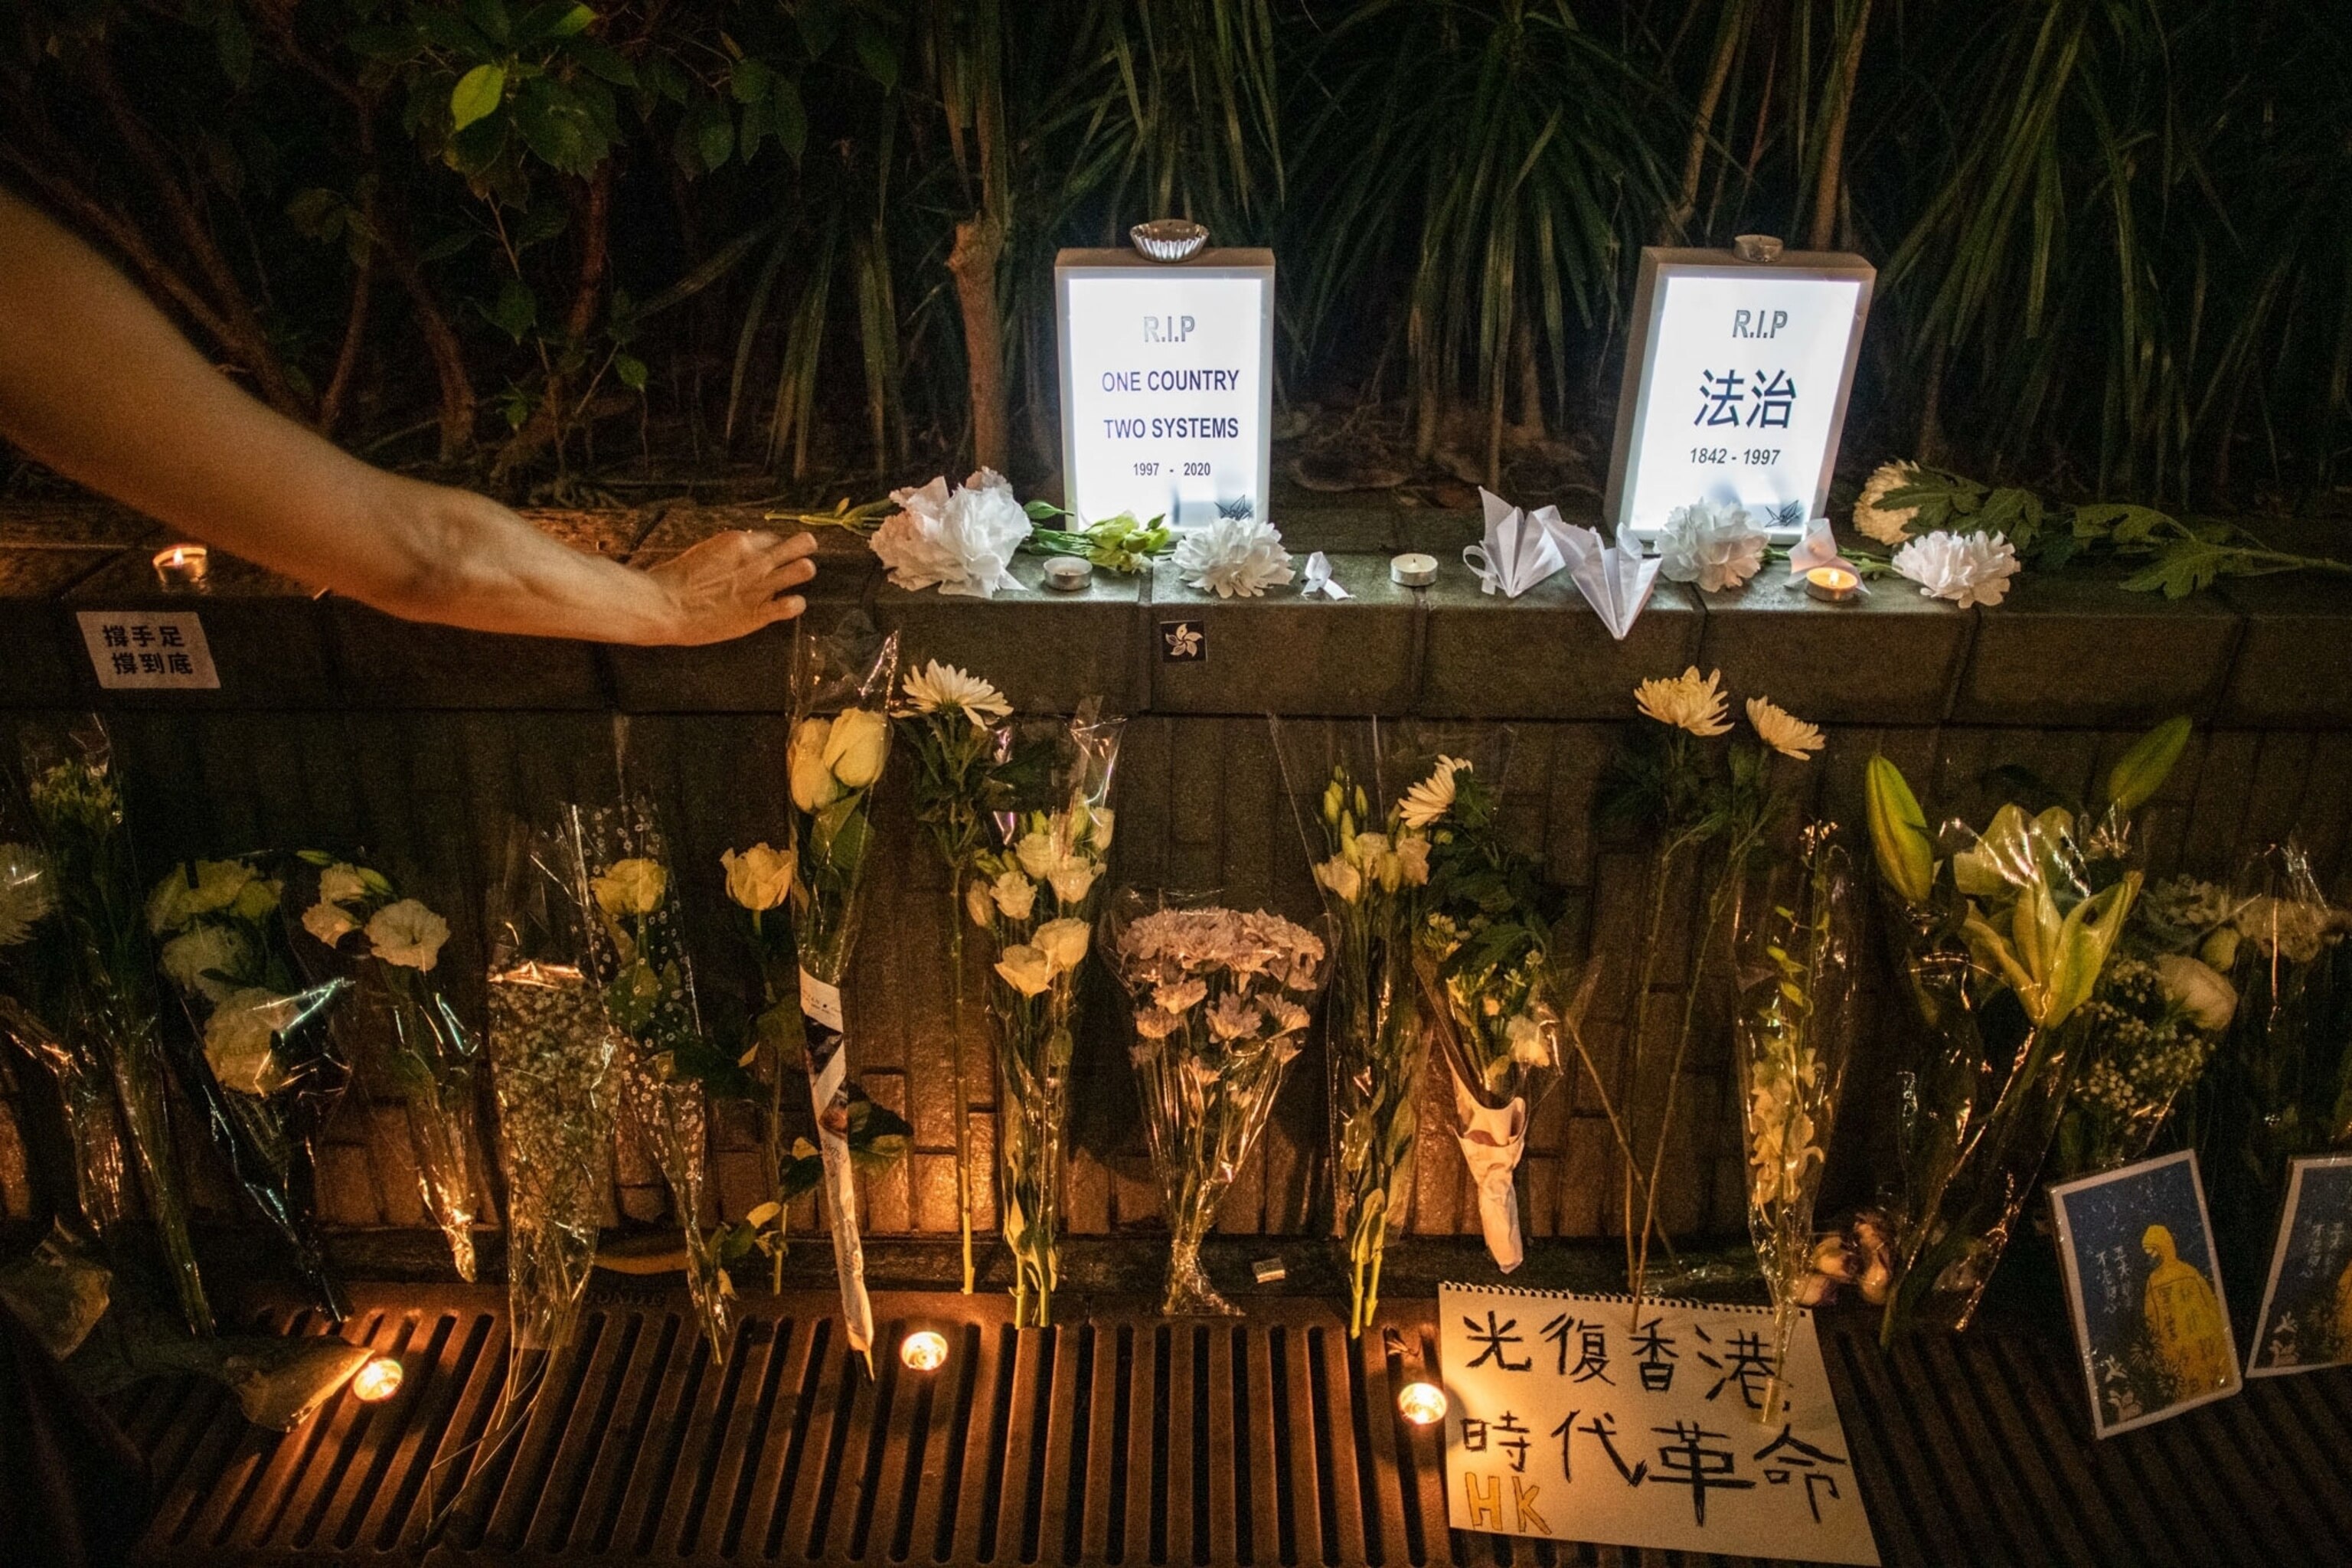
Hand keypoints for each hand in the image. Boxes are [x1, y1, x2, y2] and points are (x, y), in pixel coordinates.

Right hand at [643, 529, 818, 644]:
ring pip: (804, 570)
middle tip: (801, 553)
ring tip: (799, 576)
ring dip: (803, 571)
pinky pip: (793, 605)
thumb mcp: (704, 551)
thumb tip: (742, 550)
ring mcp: (760, 586)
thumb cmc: (675, 579)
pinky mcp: (759, 612)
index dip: (774, 544)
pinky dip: (796, 604)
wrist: (665, 605)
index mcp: (737, 542)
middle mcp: (755, 560)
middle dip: (803, 547)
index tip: (772, 552)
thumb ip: (729, 552)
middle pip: (799, 544)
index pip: (772, 536)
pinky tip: (791, 604)